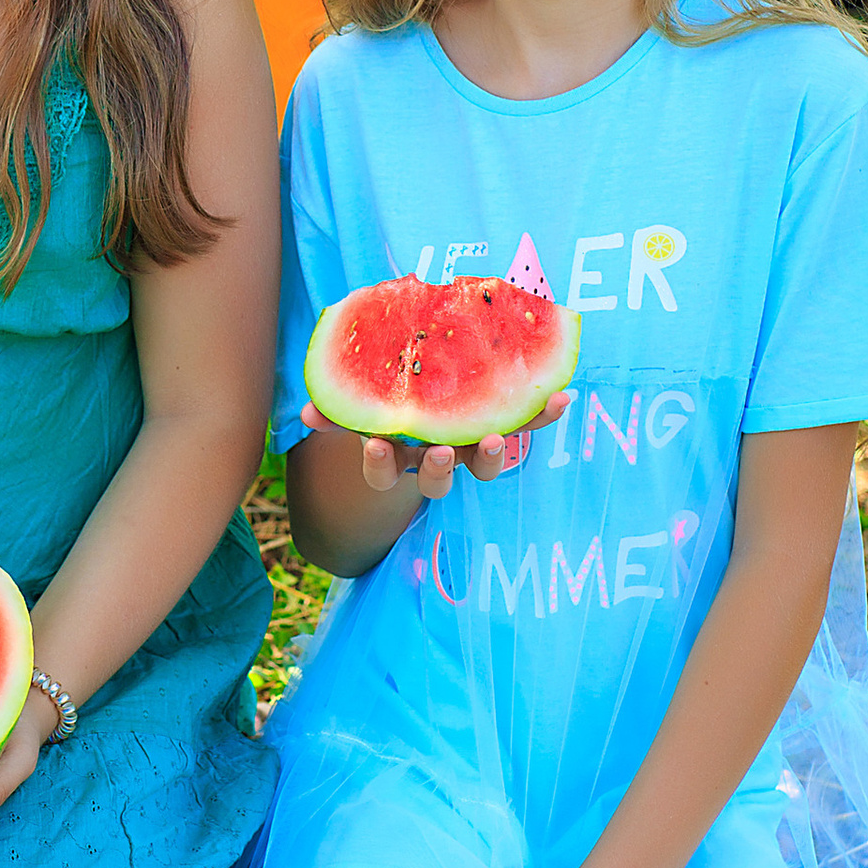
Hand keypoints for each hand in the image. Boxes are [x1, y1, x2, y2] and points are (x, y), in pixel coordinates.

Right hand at [360, 387, 569, 502]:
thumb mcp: (365, 402)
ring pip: (482, 469)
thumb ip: (340, 407)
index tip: (373, 446)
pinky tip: (563, 396)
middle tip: (438, 453)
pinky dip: (543, 415)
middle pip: (438, 480)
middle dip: (437, 470)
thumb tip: (305, 414)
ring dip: (488, 456)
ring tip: (495, 438)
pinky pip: (526, 425)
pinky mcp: (506, 428)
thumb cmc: (394, 397)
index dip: (378, 463)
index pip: (383, 471)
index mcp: (399, 454)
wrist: (437, 388)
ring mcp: (471, 449)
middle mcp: (437, 458)